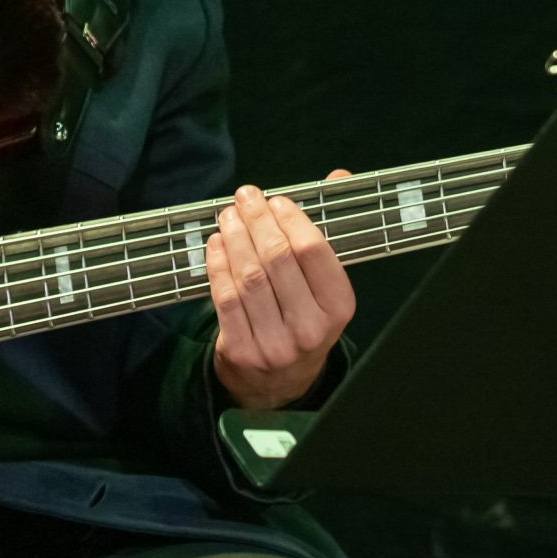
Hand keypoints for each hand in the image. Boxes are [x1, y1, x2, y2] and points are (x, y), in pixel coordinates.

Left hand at [205, 171, 356, 411]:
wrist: (280, 382)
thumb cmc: (304, 316)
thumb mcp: (325, 283)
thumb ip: (328, 227)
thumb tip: (340, 175)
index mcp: (339, 307)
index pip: (313, 251)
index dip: (291, 219)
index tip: (276, 200)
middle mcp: (310, 328)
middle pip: (277, 259)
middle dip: (257, 220)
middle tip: (244, 197)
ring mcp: (275, 343)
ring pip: (248, 276)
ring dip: (234, 237)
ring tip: (228, 215)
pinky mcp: (242, 351)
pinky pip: (225, 297)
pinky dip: (217, 264)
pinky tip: (216, 244)